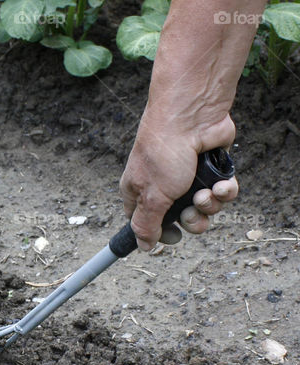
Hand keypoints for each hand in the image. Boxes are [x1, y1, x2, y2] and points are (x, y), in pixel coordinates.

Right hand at [120, 104, 238, 250]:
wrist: (193, 117)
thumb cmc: (164, 152)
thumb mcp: (151, 196)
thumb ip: (146, 225)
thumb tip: (143, 247)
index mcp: (140, 192)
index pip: (144, 223)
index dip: (158, 233)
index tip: (172, 236)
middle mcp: (164, 186)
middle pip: (180, 220)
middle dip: (192, 220)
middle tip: (192, 211)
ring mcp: (190, 178)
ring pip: (205, 209)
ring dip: (210, 204)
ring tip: (208, 191)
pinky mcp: (212, 170)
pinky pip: (223, 193)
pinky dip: (225, 191)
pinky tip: (222, 182)